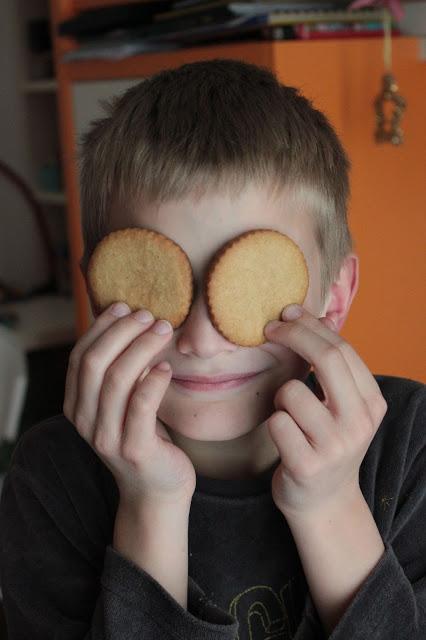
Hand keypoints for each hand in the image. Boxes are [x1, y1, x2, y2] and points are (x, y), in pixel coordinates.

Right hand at [63, 303, 195, 505]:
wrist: (156, 487)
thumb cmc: (142, 434)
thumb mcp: (122, 401)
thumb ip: (118, 372)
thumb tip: (132, 323)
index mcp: (76, 404)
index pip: (80, 357)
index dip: (101, 328)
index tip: (124, 306)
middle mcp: (83, 421)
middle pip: (95, 363)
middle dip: (122, 332)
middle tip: (149, 315)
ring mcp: (106, 437)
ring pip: (117, 380)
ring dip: (142, 348)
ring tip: (164, 331)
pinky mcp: (134, 449)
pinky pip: (141, 406)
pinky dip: (154, 381)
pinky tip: (167, 368)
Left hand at [263, 305, 387, 519]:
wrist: (323, 502)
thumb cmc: (326, 444)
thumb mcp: (343, 408)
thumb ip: (335, 370)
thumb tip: (318, 318)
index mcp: (372, 404)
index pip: (342, 350)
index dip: (310, 326)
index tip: (287, 314)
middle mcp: (359, 423)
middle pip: (325, 360)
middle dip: (293, 336)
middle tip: (269, 329)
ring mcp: (335, 446)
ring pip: (291, 392)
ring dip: (279, 397)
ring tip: (288, 416)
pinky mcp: (307, 466)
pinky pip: (276, 422)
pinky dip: (273, 424)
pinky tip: (284, 439)